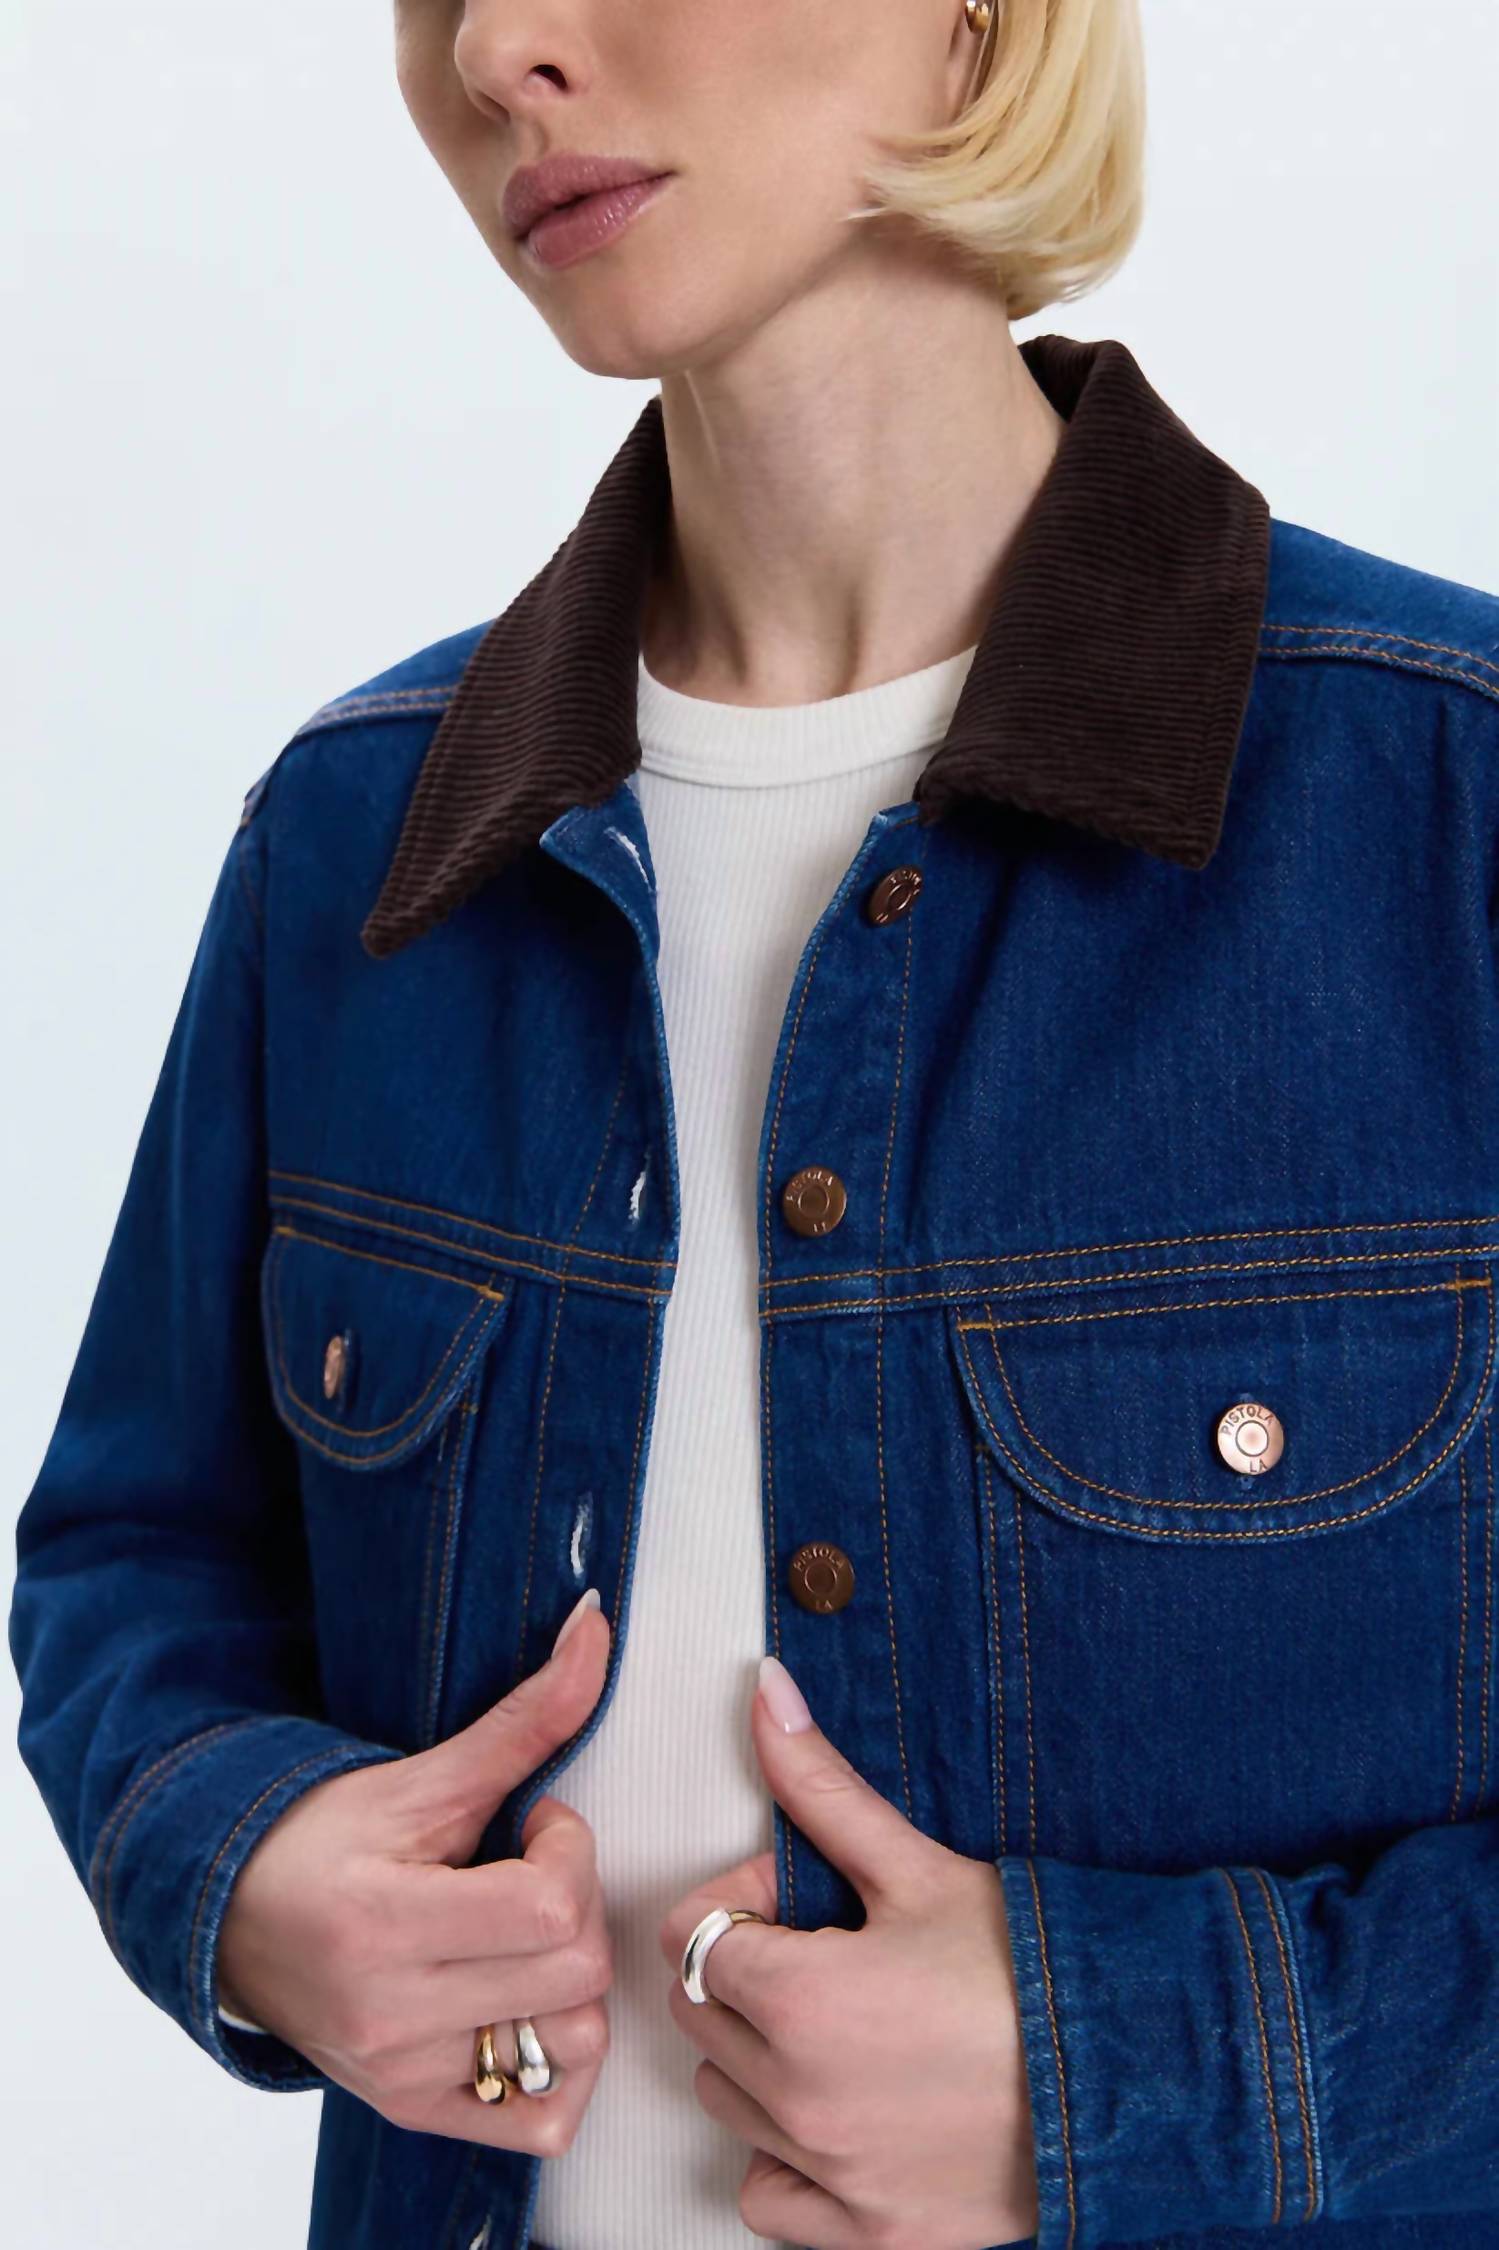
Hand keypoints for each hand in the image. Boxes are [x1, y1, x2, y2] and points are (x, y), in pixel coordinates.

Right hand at [216, 1591, 614, 2153]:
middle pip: (575, 1971)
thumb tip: (596, 1624)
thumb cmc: (322, 1838)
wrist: (230, 1915)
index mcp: (383, 1925)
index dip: (568, 1850)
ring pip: (576, 2042)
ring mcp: (404, 2074)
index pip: (550, 1907)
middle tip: (531, 1874)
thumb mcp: (422, 1775)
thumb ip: (525, 1715)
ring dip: (573, 1979)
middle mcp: (390, 2017)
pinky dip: (561, 2061)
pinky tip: (530, 2001)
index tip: (537, 1823)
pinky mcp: (414, 2109)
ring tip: (524, 1935)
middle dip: (576, 1904)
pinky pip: (544, 2118)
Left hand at [658, 1656, 1038, 2247]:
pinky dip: (785, 2156)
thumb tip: (763, 1692)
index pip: (689, 1934)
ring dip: (760, 2056)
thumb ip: (821, 1787)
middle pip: (700, 2013)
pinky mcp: (867, 2230)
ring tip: (846, 2023)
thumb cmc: (1030, 1966)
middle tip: (831, 1952)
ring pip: (726, 2098)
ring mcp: (829, 2172)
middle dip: (746, 1971)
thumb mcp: (918, 1867)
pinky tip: (842, 2108)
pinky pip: (768, 2195)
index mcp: (799, 1998)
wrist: (1134, 2074)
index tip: (803, 1900)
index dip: (742, 1902)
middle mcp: (797, 2095)